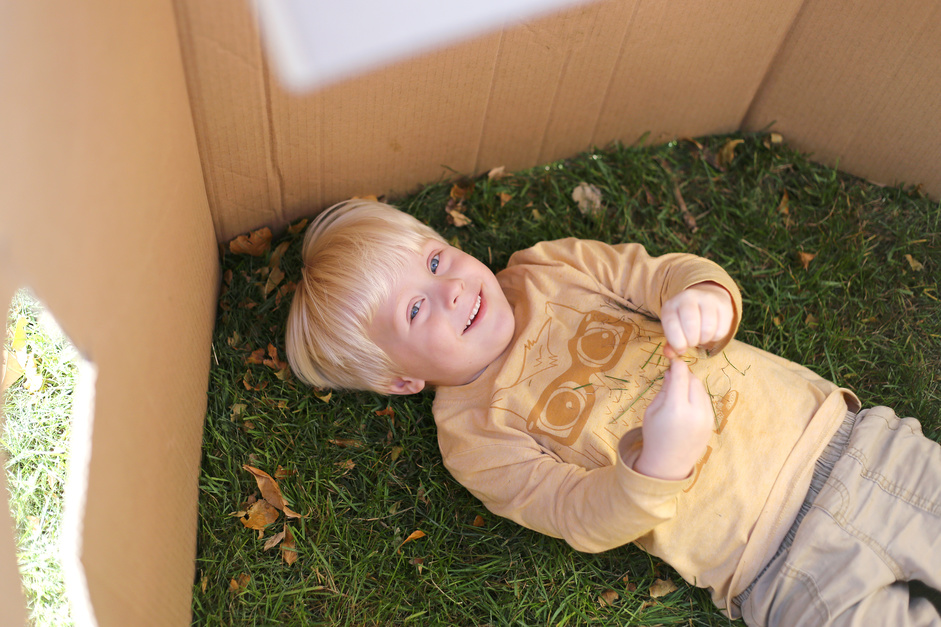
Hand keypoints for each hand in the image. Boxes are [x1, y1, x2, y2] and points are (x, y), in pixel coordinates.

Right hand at [635, 359, 712, 480]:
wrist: (668, 464)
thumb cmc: (655, 435)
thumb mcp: (652, 410)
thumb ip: (664, 389)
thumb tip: (672, 371)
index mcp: (676, 408)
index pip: (681, 375)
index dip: (676, 363)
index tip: (671, 357)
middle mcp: (694, 412)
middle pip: (693, 380)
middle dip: (684, 374)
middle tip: (672, 376)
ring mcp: (706, 418)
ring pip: (701, 389)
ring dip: (691, 384)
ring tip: (678, 392)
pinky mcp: (711, 422)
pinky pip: (705, 400)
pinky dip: (696, 396)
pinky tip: (685, 403)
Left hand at [660, 282, 733, 357]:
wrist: (704, 299)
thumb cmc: (684, 320)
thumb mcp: (673, 329)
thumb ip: (670, 344)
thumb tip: (670, 354)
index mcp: (671, 305)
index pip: (671, 324)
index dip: (676, 342)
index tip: (681, 350)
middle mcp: (688, 297)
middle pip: (691, 325)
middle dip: (691, 341)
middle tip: (692, 342)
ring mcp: (707, 299)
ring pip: (707, 328)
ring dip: (704, 339)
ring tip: (701, 337)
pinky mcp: (723, 305)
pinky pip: (721, 329)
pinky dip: (716, 337)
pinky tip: (711, 333)